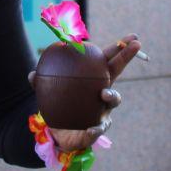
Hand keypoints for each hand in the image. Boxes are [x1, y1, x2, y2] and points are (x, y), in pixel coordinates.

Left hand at [39, 33, 141, 152]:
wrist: (58, 133)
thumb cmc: (59, 105)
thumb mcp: (48, 91)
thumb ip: (41, 82)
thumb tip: (32, 74)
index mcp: (93, 79)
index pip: (107, 60)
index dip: (119, 48)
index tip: (133, 37)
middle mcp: (102, 91)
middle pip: (117, 72)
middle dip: (127, 57)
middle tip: (137, 45)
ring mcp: (103, 110)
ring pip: (114, 100)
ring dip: (112, 94)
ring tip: (104, 94)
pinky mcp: (97, 129)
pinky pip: (99, 128)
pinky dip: (95, 129)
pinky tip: (90, 129)